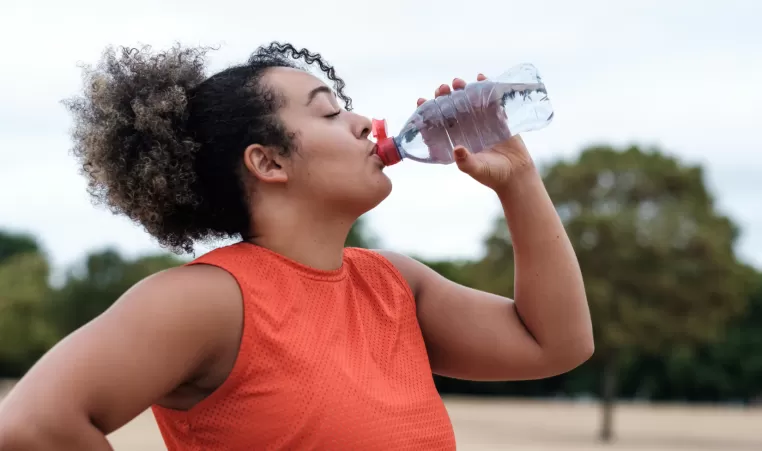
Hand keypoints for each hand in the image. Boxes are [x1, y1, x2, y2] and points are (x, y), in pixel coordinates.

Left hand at [417, 75, 535, 190]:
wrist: (517, 175)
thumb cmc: (492, 175)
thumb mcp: (476, 169)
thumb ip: (465, 161)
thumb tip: (457, 149)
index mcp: (455, 139)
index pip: (437, 123)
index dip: (428, 112)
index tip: (421, 101)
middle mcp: (465, 129)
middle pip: (451, 108)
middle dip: (444, 96)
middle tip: (442, 89)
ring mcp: (481, 121)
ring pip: (467, 100)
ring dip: (462, 89)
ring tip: (457, 82)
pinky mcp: (497, 117)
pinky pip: (490, 99)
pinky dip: (485, 86)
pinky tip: (481, 77)